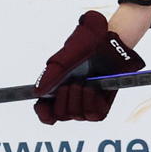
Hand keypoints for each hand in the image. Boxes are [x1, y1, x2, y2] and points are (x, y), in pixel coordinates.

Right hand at [33, 10, 144, 124]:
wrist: (113, 36)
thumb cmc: (89, 42)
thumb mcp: (68, 55)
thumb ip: (52, 74)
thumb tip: (37, 92)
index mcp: (57, 88)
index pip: (47, 112)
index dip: (44, 113)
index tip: (43, 105)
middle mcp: (71, 98)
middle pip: (61, 115)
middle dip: (64, 98)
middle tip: (71, 81)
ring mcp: (87, 102)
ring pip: (77, 115)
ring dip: (78, 97)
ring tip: (84, 81)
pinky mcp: (103, 104)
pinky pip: (94, 115)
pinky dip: (91, 100)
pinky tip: (93, 87)